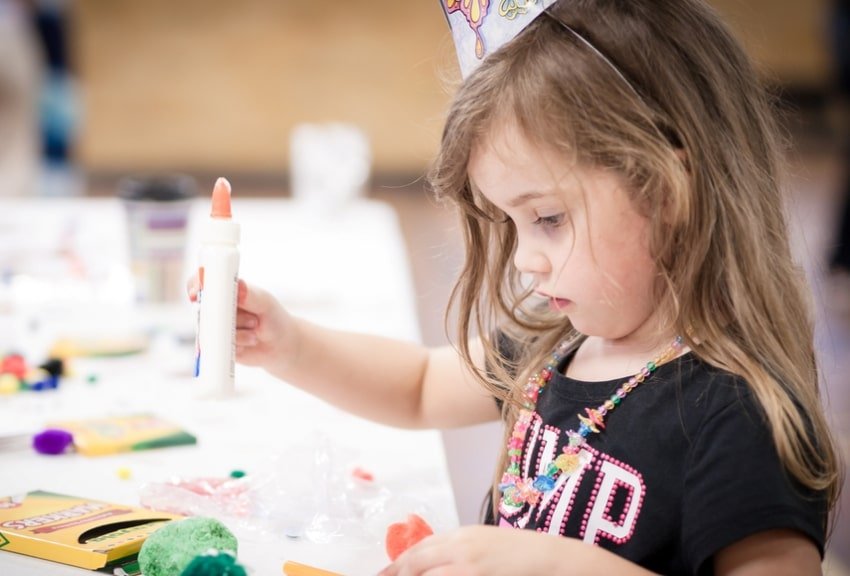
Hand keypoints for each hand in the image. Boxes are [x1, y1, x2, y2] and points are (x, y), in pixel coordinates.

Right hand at [188, 277, 294, 370]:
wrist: (279, 345)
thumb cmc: (273, 317)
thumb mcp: (265, 303)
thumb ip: (251, 295)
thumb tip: (239, 285)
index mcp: (224, 290)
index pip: (201, 282)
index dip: (195, 285)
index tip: (197, 293)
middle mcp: (216, 308)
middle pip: (203, 309)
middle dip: (226, 317)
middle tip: (253, 321)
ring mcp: (215, 327)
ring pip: (214, 329)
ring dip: (238, 332)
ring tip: (255, 329)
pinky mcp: (217, 345)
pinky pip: (219, 345)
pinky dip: (237, 345)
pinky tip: (250, 341)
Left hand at [378, 525, 567, 575]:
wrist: (549, 558)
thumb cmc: (520, 554)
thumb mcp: (485, 543)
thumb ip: (459, 549)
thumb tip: (433, 562)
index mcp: (462, 534)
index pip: (421, 547)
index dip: (399, 562)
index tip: (386, 573)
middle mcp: (461, 545)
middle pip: (417, 560)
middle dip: (397, 573)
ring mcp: (468, 562)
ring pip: (427, 573)